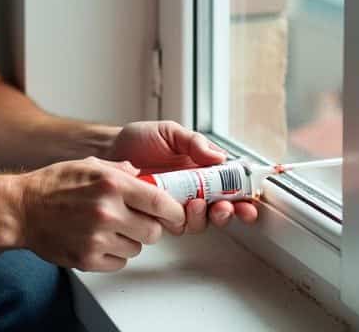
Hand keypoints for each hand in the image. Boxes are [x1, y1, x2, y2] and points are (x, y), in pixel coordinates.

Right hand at [16, 156, 184, 271]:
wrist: (22, 209)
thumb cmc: (53, 185)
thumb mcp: (89, 165)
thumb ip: (120, 170)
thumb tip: (142, 175)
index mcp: (112, 185)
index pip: (160, 203)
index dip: (173, 211)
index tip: (174, 214)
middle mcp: (108, 212)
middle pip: (153, 231)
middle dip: (149, 227)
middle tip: (136, 221)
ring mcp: (97, 238)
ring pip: (136, 249)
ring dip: (129, 241)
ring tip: (110, 229)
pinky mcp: (87, 258)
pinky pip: (118, 263)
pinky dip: (114, 255)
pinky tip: (99, 240)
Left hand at [105, 121, 259, 232]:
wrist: (109, 151)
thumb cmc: (139, 139)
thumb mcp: (171, 133)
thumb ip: (195, 143)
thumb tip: (220, 157)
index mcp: (202, 169)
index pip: (230, 185)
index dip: (244, 195)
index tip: (250, 201)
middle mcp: (193, 189)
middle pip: (221, 208)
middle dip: (228, 212)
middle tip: (224, 208)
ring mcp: (177, 204)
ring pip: (201, 221)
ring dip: (204, 217)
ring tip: (196, 204)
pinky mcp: (159, 215)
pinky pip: (176, 225)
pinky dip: (180, 221)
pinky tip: (176, 211)